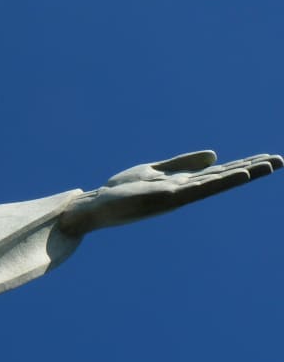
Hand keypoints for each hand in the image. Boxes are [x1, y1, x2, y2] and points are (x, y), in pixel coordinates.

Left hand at [59, 150, 282, 234]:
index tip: (268, 159)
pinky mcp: (168, 197)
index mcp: (183, 184)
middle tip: (281, 161)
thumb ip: (182, 163)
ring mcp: (179, 195)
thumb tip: (215, 154)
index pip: (218, 172)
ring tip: (270, 165)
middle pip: (223, 177)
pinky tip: (240, 173)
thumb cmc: (121, 191)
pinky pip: (199, 187)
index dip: (242, 165)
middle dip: (251, 169)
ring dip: (243, 173)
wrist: (96, 206)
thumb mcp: (154, 170)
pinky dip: (220, 179)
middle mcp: (185, 191)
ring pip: (217, 182)